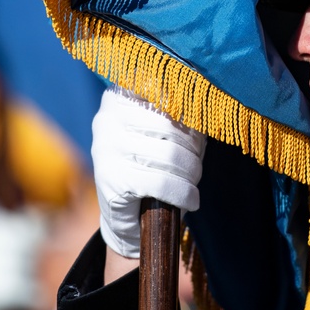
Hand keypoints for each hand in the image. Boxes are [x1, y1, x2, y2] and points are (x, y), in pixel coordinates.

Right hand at [92, 86, 205, 258]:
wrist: (125, 217)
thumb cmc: (151, 166)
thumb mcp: (165, 132)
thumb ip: (178, 114)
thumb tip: (202, 106)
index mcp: (120, 97)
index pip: (163, 92)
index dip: (188, 113)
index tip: (196, 131)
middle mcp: (108, 118)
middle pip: (170, 126)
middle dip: (193, 150)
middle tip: (196, 165)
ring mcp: (107, 149)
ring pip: (169, 155)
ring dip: (192, 173)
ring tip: (192, 182)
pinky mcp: (112, 180)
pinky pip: (162, 183)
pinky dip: (184, 194)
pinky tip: (190, 199)